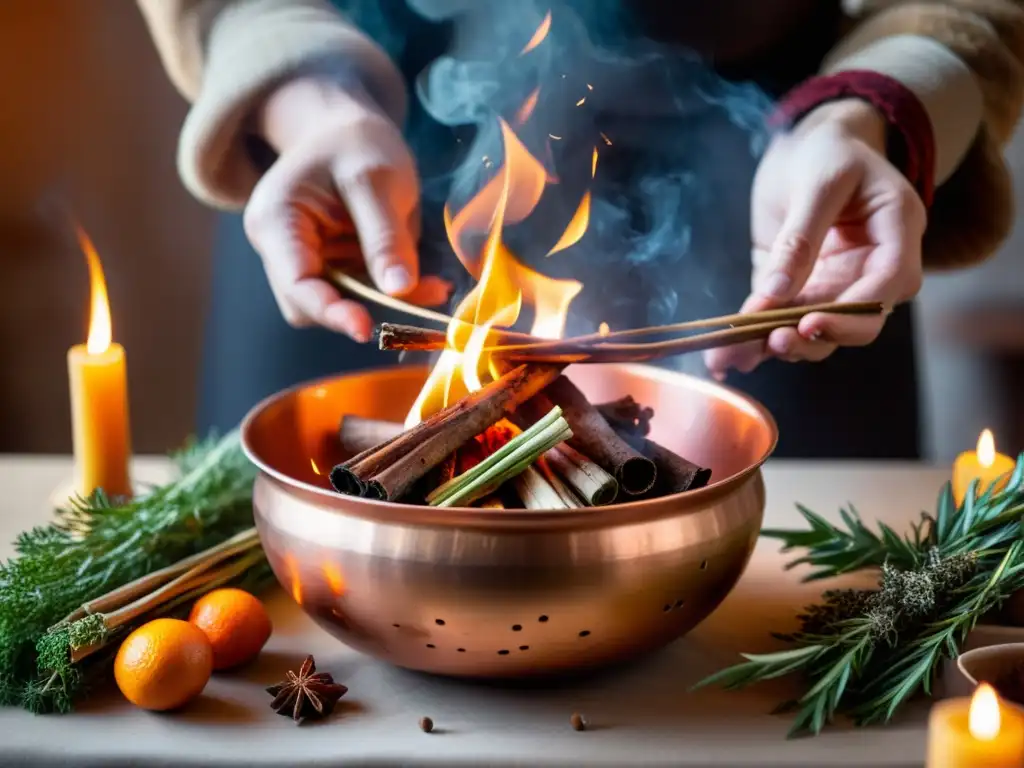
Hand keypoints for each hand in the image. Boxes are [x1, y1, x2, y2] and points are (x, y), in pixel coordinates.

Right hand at [243, 77, 450, 341]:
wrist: (350, 131)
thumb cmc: (356, 143)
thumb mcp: (376, 180)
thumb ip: (385, 236)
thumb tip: (398, 289)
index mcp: (275, 222)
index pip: (295, 284)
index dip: (329, 311)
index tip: (366, 327)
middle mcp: (280, 249)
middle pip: (312, 305)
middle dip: (365, 307)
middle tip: (424, 296)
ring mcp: (306, 261)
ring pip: (341, 304)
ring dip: (385, 303)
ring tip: (433, 286)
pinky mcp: (332, 268)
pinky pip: (360, 294)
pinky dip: (391, 293)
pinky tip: (425, 281)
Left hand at [704, 99, 925, 377]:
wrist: (812, 147)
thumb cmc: (826, 152)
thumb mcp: (817, 181)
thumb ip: (800, 237)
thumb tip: (776, 293)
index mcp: (897, 232)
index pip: (889, 284)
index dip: (853, 312)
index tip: (810, 322)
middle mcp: (872, 270)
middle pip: (857, 323)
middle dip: (814, 339)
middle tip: (772, 342)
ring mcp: (837, 287)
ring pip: (816, 333)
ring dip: (774, 347)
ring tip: (733, 356)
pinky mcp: (801, 294)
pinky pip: (781, 323)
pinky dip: (753, 341)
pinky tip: (722, 358)